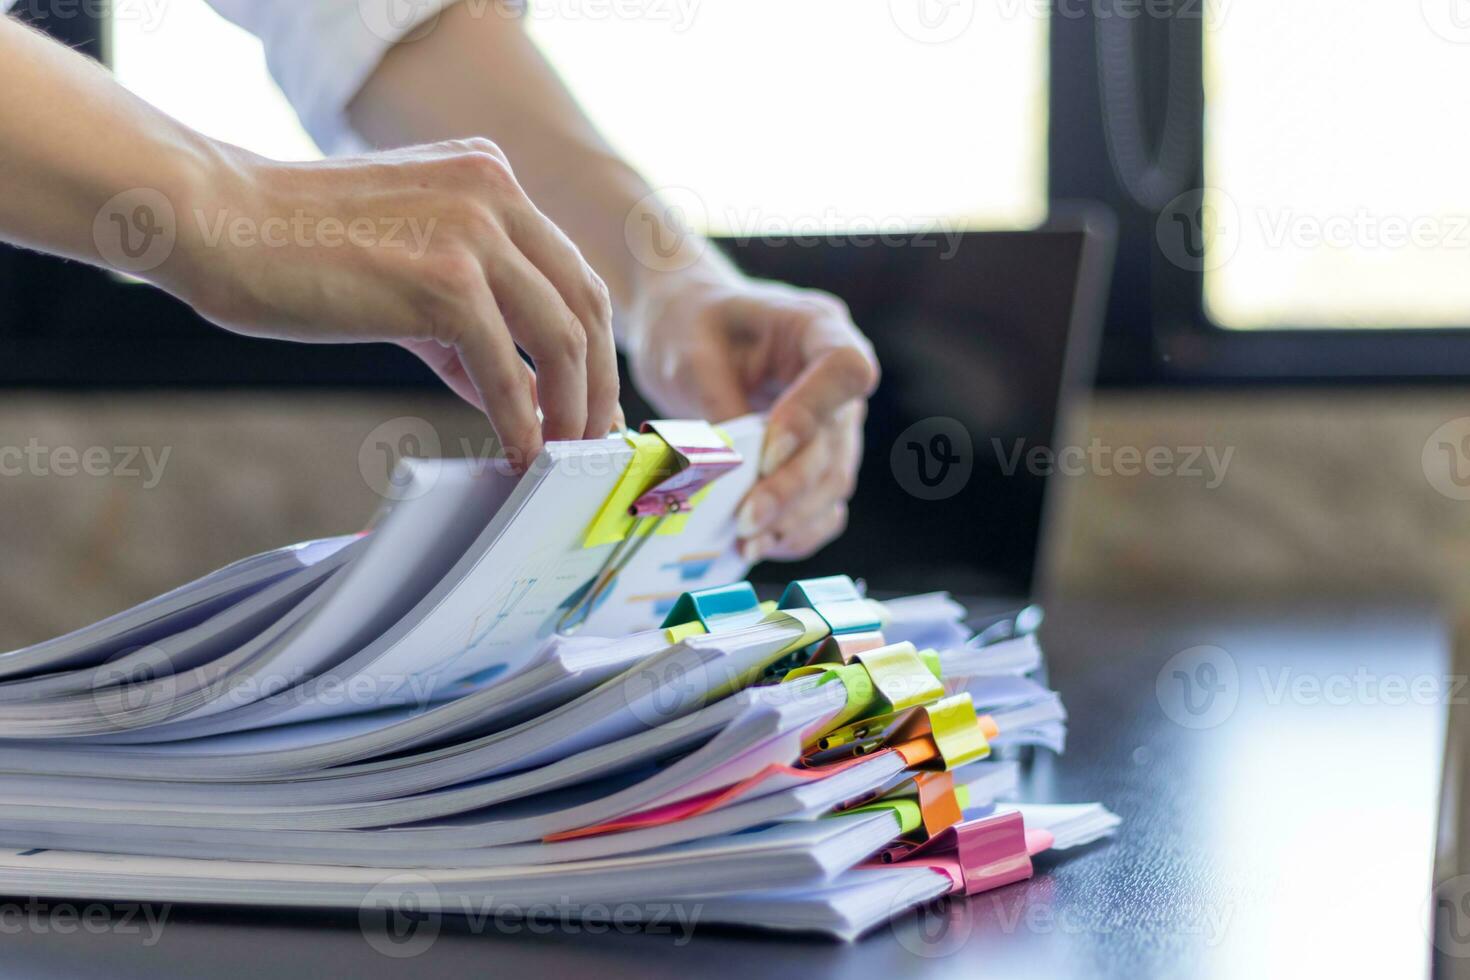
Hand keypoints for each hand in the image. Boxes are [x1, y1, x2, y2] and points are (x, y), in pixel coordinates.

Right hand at [167, 138, 617, 467]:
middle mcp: (496, 193)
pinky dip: (520, 421)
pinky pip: (507, 370)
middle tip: (590, 442)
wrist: (214, 221)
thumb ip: (468, 317)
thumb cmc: (294, 249)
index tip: (590, 402)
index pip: (572, 272)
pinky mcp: (446, 280)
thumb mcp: (406, 264)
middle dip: (596, 384)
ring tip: (559, 457)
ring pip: (563, 339)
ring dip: (569, 411)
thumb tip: (515, 390)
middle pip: (586, 304)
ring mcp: (475, 232)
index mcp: (491, 177)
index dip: (594, 347)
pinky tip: (515, 454)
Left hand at [627, 269, 878, 562]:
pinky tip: (760, 546)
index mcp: (819, 328)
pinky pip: (824, 504)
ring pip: (834, 481)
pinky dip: (797, 530)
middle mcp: (840, 382)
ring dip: (794, 518)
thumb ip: (719, 408)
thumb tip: (733, 477)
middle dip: (791, 487)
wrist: (685, 332)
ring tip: (747, 542)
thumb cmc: (689, 326)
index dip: (814, 415)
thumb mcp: (691, 356)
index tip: (767, 449)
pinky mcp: (818, 461)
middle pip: (836, 442)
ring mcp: (835, 425)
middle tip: (745, 521)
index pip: (847, 370)